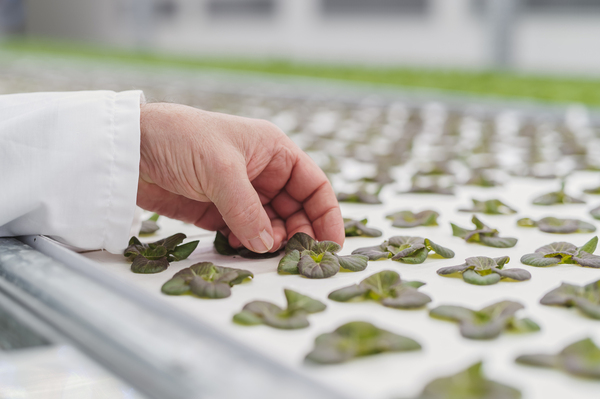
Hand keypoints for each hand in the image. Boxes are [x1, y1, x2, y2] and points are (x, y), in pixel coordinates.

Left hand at [137, 103, 343, 252]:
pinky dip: (247, 244)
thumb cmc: (180, 138)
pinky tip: (243, 250)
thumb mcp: (221, 169)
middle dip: (298, 232)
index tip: (332, 243)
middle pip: (295, 209)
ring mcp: (239, 193)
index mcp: (273, 150)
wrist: (128, 147)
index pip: (313, 184)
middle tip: (292, 256)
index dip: (327, 213)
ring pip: (270, 224)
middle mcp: (261, 172)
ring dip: (270, 241)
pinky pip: (243, 232)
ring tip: (263, 252)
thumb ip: (247, 210)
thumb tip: (267, 246)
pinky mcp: (216, 211)